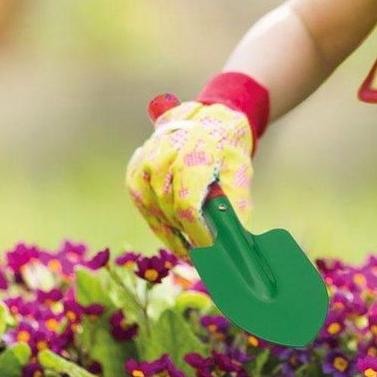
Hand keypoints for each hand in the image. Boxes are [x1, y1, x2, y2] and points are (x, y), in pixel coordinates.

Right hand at [126, 100, 253, 255]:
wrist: (207, 118)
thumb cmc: (227, 148)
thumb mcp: (240, 172)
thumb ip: (236, 204)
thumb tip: (237, 241)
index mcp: (195, 154)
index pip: (187, 206)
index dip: (197, 234)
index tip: (209, 252)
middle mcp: (165, 156)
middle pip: (170, 212)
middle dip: (187, 238)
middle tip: (203, 258)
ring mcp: (146, 162)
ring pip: (153, 211)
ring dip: (170, 235)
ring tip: (188, 252)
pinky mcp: (136, 170)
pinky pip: (142, 204)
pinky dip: (156, 223)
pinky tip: (172, 236)